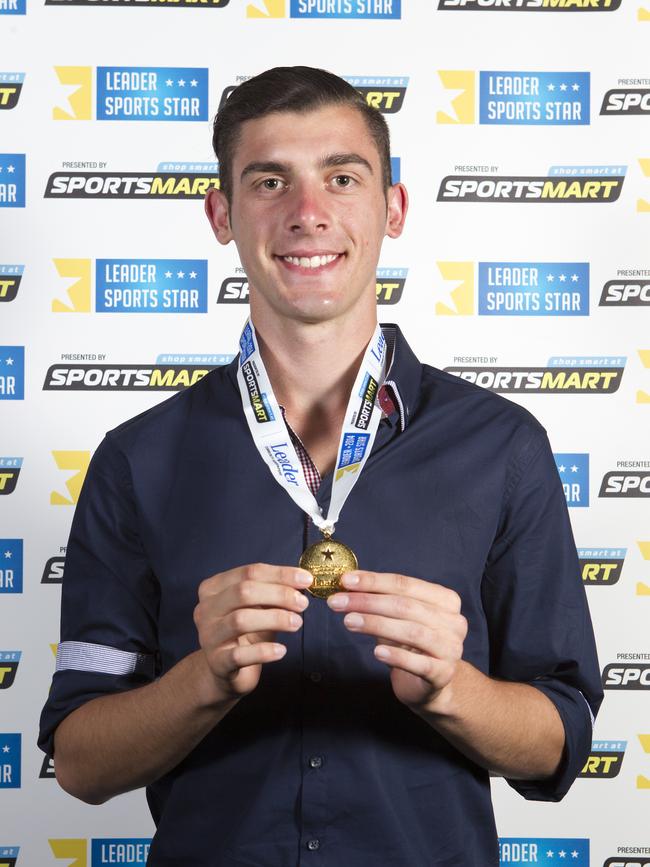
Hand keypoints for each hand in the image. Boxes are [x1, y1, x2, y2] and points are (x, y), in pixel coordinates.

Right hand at [193, 563, 311, 702]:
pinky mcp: (217, 662)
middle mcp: (206, 609)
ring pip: (241, 620)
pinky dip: (264, 651)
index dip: (280, 574)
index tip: (306, 579)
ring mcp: (208, 636)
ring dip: (275, 619)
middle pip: (243, 592)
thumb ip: (274, 592)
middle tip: (303, 603)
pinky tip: (281, 651)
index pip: (249, 572)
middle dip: (279, 594)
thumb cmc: (245, 633)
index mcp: (214, 588)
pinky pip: (240, 655)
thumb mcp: (258, 608)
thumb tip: (303, 581)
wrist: (223, 671)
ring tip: (297, 623)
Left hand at [327, 571, 466, 711]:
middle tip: (338, 602)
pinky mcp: (444, 674)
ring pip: (412, 632)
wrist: (429, 685)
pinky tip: (376, 652)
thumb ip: (379, 600)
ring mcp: (451, 648)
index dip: (374, 581)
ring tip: (348, 622)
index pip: (406, 584)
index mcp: (445, 600)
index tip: (345, 581)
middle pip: (406, 606)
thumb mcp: (396, 618)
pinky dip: (397, 656)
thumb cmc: (410, 645)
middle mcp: (454, 621)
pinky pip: (419, 663)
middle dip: (368, 602)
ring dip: (376, 624)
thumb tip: (347, 586)